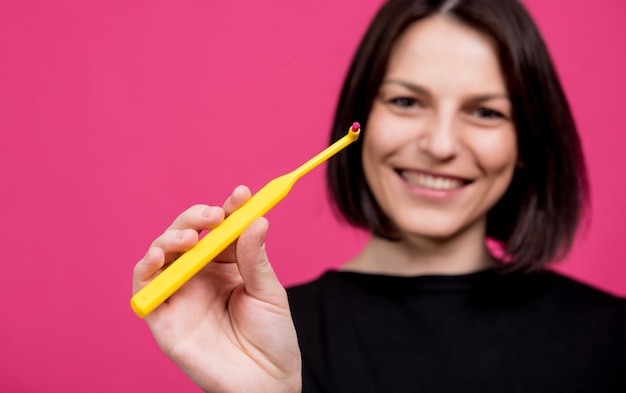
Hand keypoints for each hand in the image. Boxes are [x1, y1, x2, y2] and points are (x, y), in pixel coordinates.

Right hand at [132, 185, 301, 392]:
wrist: (265, 383)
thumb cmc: (272, 337)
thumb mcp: (269, 292)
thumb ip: (256, 257)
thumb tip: (257, 219)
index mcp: (226, 264)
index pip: (220, 228)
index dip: (227, 208)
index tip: (241, 194)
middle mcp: (200, 274)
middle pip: (186, 234)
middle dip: (195, 217)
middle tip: (213, 215)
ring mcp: (180, 293)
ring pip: (161, 254)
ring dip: (170, 238)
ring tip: (189, 237)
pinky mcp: (162, 317)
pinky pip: (144, 288)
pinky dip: (145, 268)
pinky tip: (158, 256)